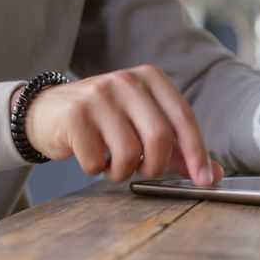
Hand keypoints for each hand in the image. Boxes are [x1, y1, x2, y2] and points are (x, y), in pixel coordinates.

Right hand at [21, 65, 223, 185]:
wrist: (48, 112)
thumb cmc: (105, 122)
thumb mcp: (143, 125)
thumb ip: (177, 148)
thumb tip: (210, 174)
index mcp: (151, 79)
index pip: (183, 119)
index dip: (196, 153)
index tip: (203, 181)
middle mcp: (126, 81)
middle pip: (159, 138)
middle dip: (155, 167)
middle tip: (143, 171)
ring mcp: (98, 94)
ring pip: (129, 154)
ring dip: (122, 171)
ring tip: (112, 162)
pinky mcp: (74, 114)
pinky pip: (97, 161)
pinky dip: (96, 169)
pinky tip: (90, 156)